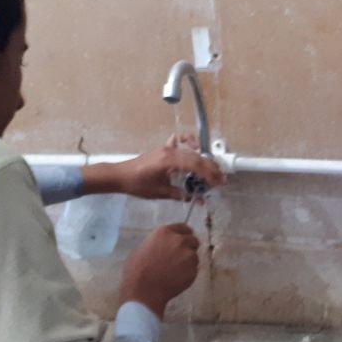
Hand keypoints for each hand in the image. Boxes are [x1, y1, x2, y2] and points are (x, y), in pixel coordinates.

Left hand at [83, 135, 225, 199]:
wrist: (120, 176)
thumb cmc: (138, 185)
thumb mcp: (161, 192)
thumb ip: (181, 195)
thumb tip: (200, 200)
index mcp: (170, 161)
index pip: (196, 165)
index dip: (210, 174)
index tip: (219, 183)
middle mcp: (170, 151)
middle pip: (197, 158)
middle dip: (211, 169)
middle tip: (221, 180)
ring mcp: (167, 148)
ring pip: (191, 152)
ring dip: (204, 161)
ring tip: (213, 171)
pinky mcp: (164, 148)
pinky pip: (180, 141)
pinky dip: (190, 142)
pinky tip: (196, 148)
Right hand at [121, 224, 200, 318]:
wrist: (142, 291)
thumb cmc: (136, 272)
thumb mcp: (142, 249)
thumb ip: (157, 243)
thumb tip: (162, 245)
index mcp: (164, 232)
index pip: (183, 228)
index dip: (184, 235)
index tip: (185, 239)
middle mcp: (179, 241)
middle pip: (193, 240)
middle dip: (189, 248)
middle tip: (180, 258)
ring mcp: (188, 255)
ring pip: (194, 257)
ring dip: (188, 263)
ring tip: (172, 272)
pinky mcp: (193, 270)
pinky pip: (194, 270)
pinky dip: (187, 275)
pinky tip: (175, 279)